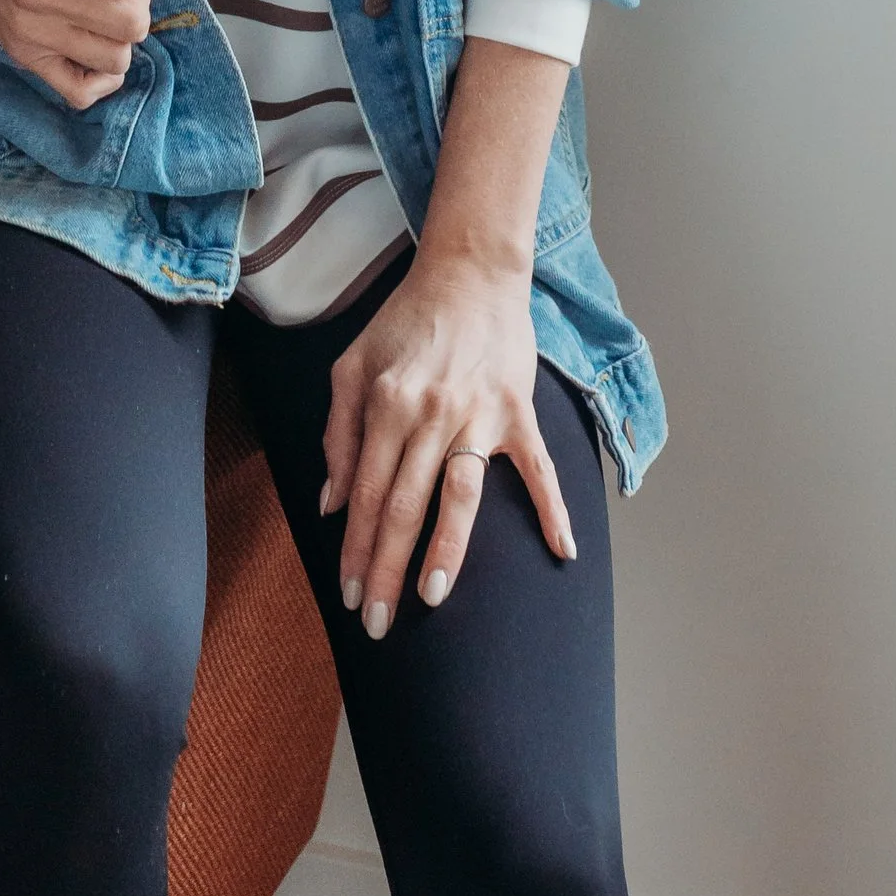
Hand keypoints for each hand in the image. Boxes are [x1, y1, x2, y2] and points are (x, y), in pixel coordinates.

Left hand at [318, 240, 577, 637]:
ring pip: (461, 494)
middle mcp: (431, 413)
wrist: (469, 273)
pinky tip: (563, 551)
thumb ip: (338, 434)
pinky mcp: (519, 412)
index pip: (366, 493)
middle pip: (405, 504)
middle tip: (376, 622)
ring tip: (432, 596)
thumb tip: (332, 503)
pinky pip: (539, 468)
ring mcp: (480, 414)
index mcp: (387, 404)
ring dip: (447, 549)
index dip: (355, 548)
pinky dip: (553, 509)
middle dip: (387, 568)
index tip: (348, 595)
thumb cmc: (406, 320)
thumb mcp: (352, 365)